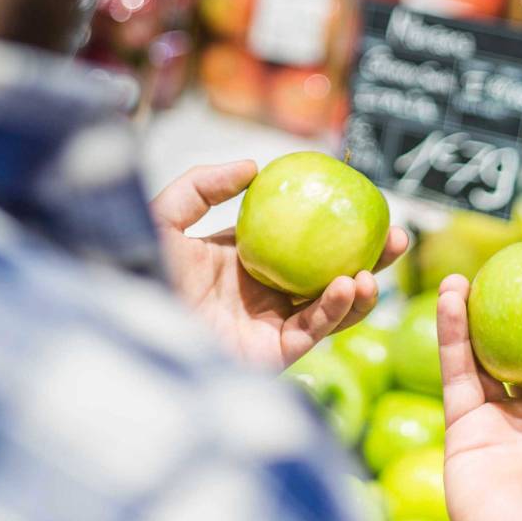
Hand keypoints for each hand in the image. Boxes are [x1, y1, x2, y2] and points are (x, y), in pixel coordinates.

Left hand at [151, 160, 407, 369]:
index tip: (363, 202)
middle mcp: (262, 293)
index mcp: (244, 261)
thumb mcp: (166, 215)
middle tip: (396, 236)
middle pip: (327, 273)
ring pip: (330, 307)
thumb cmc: (136, 269)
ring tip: (375, 268)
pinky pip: (313, 330)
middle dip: (366, 258)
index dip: (334, 225)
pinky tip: (349, 285)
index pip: (300, 240)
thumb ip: (204, 185)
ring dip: (361, 289)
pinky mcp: (271, 354)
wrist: (125, 321)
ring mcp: (269, 324)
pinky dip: (335, 309)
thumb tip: (254, 165)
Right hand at [437, 275, 521, 520]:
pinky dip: (449, 334)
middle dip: (505, 310)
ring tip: (458, 279)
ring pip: (480, 355)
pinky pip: (455, 371)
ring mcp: (499, 418)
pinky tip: (450, 300)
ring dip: (467, 315)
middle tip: (495, 274)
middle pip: (520, 348)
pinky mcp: (463, 424)